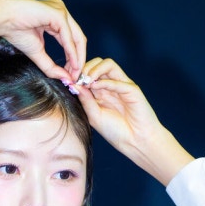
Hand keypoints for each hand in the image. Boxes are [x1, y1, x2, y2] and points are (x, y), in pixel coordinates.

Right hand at [0, 0, 85, 80]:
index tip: (73, 76)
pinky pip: (68, 36)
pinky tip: (72, 64)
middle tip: (76, 77)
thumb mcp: (37, 53)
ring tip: (75, 73)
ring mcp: (61, 11)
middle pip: (79, 39)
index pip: (73, 40)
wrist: (4, 20)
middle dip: (79, 60)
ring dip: (78, 58)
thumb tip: (65, 79)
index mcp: (57, 19)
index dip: (75, 59)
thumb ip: (51, 67)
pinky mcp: (58, 14)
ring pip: (77, 37)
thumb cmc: (17, 32)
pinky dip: (71, 51)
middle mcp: (62, 12)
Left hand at [75, 57, 193, 183]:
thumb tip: (73, 84)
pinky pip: (117, 79)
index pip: (88, 72)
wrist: (136, 142)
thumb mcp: (94, 116)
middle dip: (84, 68)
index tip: (68, 80)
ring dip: (94, 69)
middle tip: (76, 79)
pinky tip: (95, 87)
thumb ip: (85, 100)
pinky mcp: (132, 89)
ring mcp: (122, 85)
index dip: (77, 73)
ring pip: (108, 64)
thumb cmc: (116, 131)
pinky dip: (104, 81)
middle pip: (97, 63)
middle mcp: (111, 85)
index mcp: (101, 91)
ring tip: (86, 80)